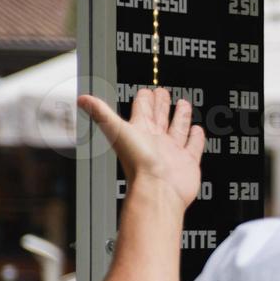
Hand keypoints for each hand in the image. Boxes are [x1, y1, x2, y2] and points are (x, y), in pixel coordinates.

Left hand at [77, 87, 204, 210]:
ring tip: (183, 104)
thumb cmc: (138, 163)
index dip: (144, 99)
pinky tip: (197, 130)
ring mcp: (172, 151)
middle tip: (164, 93)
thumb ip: (101, 113)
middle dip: (161, 104)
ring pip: (177, 129)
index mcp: (140, 132)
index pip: (142, 111)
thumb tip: (82, 99)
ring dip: (180, 117)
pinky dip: (195, 138)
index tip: (147, 91)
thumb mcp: (117, 130)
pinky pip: (193, 146)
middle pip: (159, 117)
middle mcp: (156, 141)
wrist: (158, 189)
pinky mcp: (187, 161)